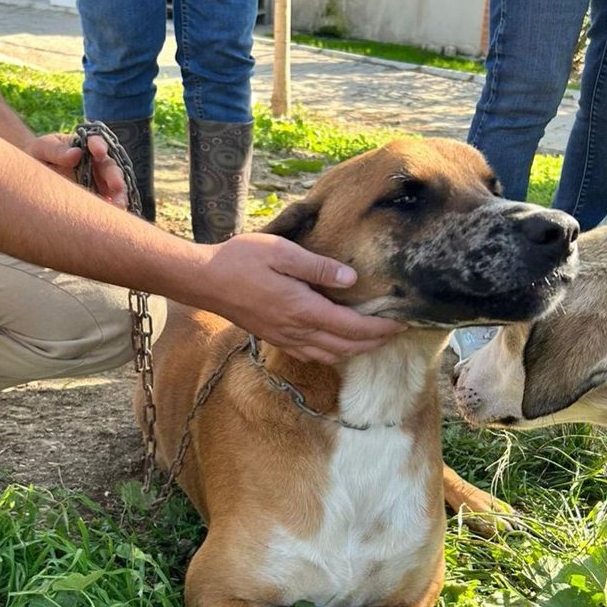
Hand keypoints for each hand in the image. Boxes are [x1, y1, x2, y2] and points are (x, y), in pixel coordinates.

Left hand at [27, 133, 128, 209]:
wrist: (33, 176)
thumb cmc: (39, 156)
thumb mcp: (42, 148)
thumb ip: (56, 150)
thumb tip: (76, 154)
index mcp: (84, 145)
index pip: (95, 142)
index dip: (99, 146)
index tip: (98, 152)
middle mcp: (96, 163)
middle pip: (110, 167)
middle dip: (115, 176)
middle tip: (116, 186)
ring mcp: (99, 182)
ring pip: (115, 188)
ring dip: (119, 197)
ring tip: (119, 206)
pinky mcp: (98, 198)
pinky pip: (109, 203)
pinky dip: (112, 209)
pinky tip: (110, 216)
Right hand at [199, 233, 405, 363]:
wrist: (205, 280)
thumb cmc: (241, 260)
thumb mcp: (282, 252)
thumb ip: (318, 267)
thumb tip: (351, 279)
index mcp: (302, 309)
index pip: (351, 326)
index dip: (380, 329)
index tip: (401, 323)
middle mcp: (296, 330)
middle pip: (345, 346)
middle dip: (374, 343)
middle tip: (396, 333)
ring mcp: (285, 338)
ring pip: (329, 355)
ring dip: (354, 350)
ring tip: (373, 340)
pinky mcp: (275, 338)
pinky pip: (311, 354)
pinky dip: (332, 353)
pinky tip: (338, 345)